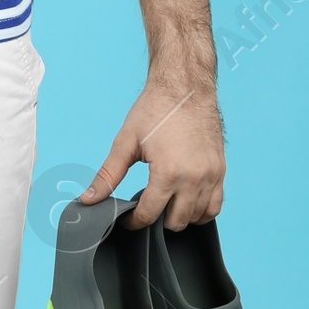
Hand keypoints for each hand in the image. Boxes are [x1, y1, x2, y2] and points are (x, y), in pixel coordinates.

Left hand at [80, 74, 224, 229]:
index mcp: (168, 173)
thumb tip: (88, 199)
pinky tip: (186, 201)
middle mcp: (194, 178)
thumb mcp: (126, 142)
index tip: (126, 218)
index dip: (133, 221)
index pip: (150, 215)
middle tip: (144, 206)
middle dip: (157, 219)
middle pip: (175, 222)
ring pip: (198, 217)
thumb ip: (108, 175)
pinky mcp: (220, 170)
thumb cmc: (155, 109)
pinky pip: (215, 205)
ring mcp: (211, 175)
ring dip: (180, 217)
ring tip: (164, 203)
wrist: (185, 86)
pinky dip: (201, 210)